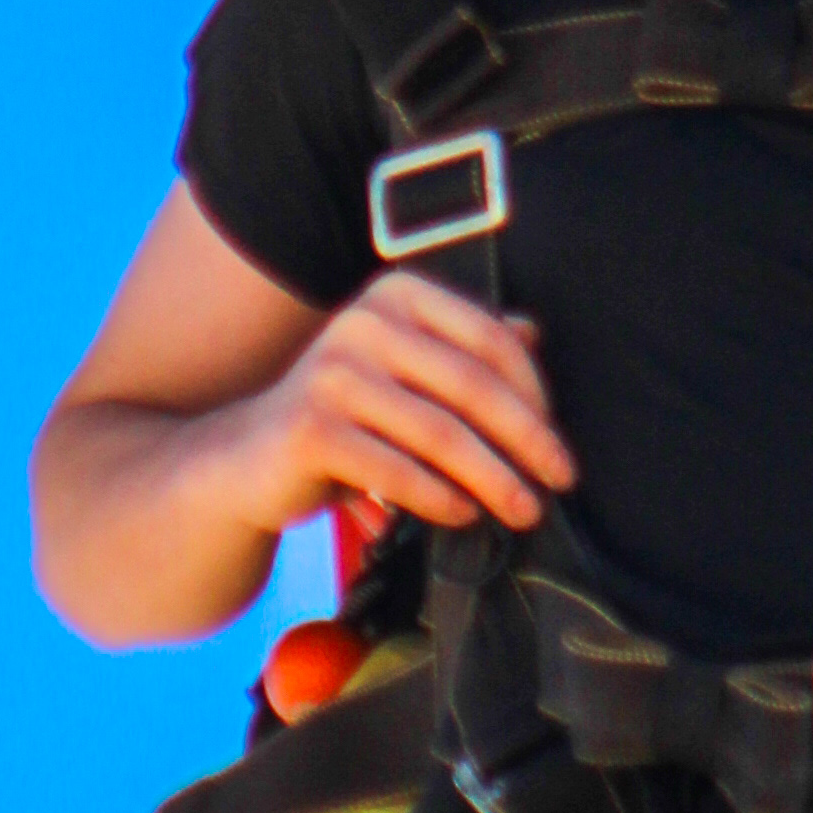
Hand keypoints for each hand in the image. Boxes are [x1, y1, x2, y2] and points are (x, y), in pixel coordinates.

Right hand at [239, 276, 577, 544]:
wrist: (252, 457)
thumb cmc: (346, 414)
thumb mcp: (405, 370)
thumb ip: (461, 347)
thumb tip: (534, 330)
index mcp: (395, 296)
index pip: (488, 338)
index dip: (535, 392)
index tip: (557, 441)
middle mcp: (362, 324)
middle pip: (472, 386)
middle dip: (527, 440)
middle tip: (560, 482)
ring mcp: (331, 375)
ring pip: (440, 434)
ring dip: (493, 479)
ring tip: (524, 510)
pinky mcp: (311, 429)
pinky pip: (396, 471)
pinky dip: (440, 499)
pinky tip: (464, 516)